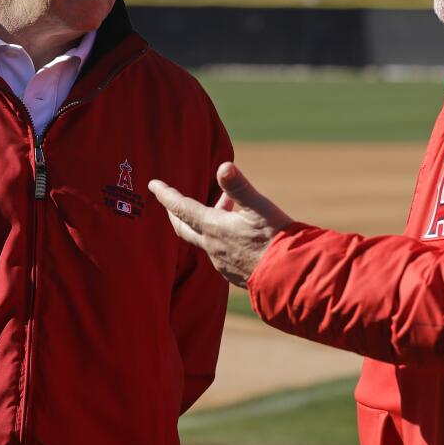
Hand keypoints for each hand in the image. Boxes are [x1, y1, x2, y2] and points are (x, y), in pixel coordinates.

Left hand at [149, 162, 293, 287]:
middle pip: (183, 227)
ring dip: (205, 221)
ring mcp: (221, 262)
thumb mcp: (260, 207)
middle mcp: (212, 247)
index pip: (181, 208)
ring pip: (203, 239)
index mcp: (214, 227)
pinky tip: (235, 234)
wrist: (290, 278)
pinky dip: (218, 236)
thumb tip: (223, 166)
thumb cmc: (277, 239)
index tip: (153, 184)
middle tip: (170, 201)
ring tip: (225, 205)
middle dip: (175, 212)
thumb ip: (239, 187)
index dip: (166, 194)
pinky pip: (217, 252)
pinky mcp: (233, 273)